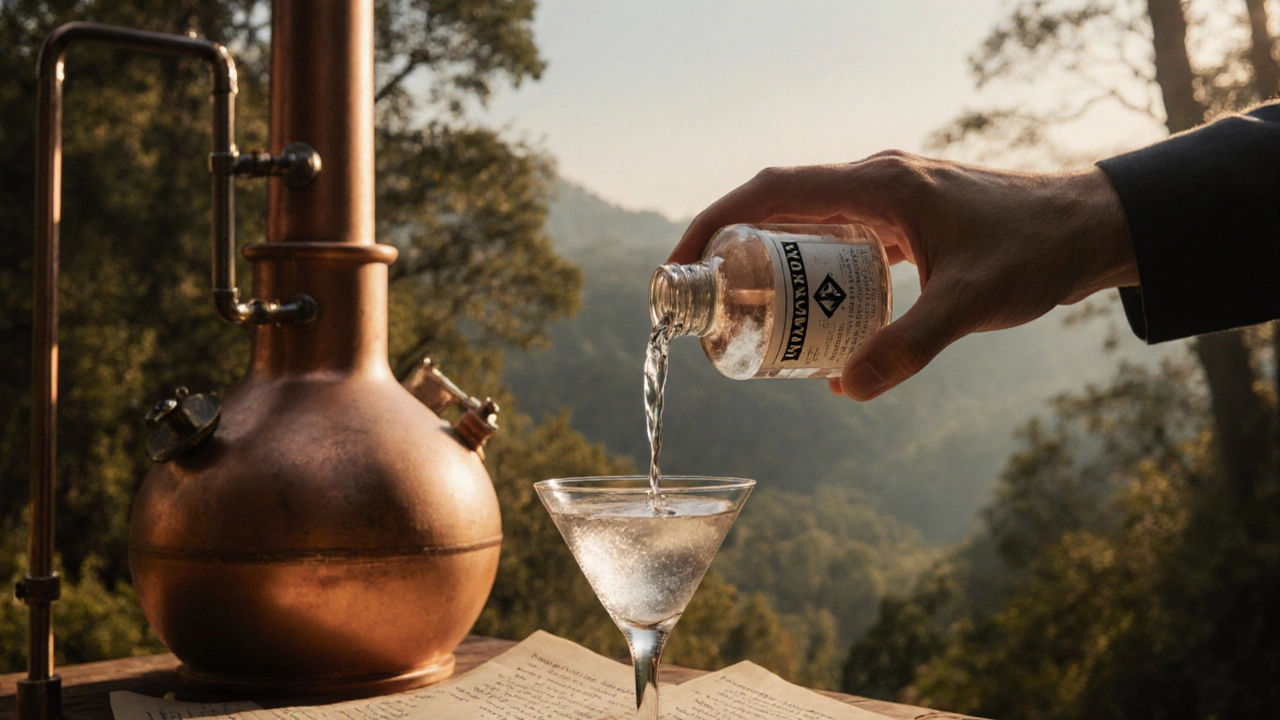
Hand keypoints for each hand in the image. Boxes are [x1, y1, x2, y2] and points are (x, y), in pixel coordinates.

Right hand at [669, 151, 1137, 399]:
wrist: (1089, 229)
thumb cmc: (1035, 252)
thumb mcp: (970, 303)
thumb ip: (908, 347)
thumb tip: (842, 391)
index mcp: (879, 184)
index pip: (773, 191)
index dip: (715, 221)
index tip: (680, 262)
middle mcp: (875, 181)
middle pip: (778, 203)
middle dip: (730, 247)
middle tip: (703, 301)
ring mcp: (888, 197)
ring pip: (804, 220)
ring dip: (767, 257)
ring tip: (742, 309)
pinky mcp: (902, 218)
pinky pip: (836, 235)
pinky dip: (807, 266)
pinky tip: (807, 309)